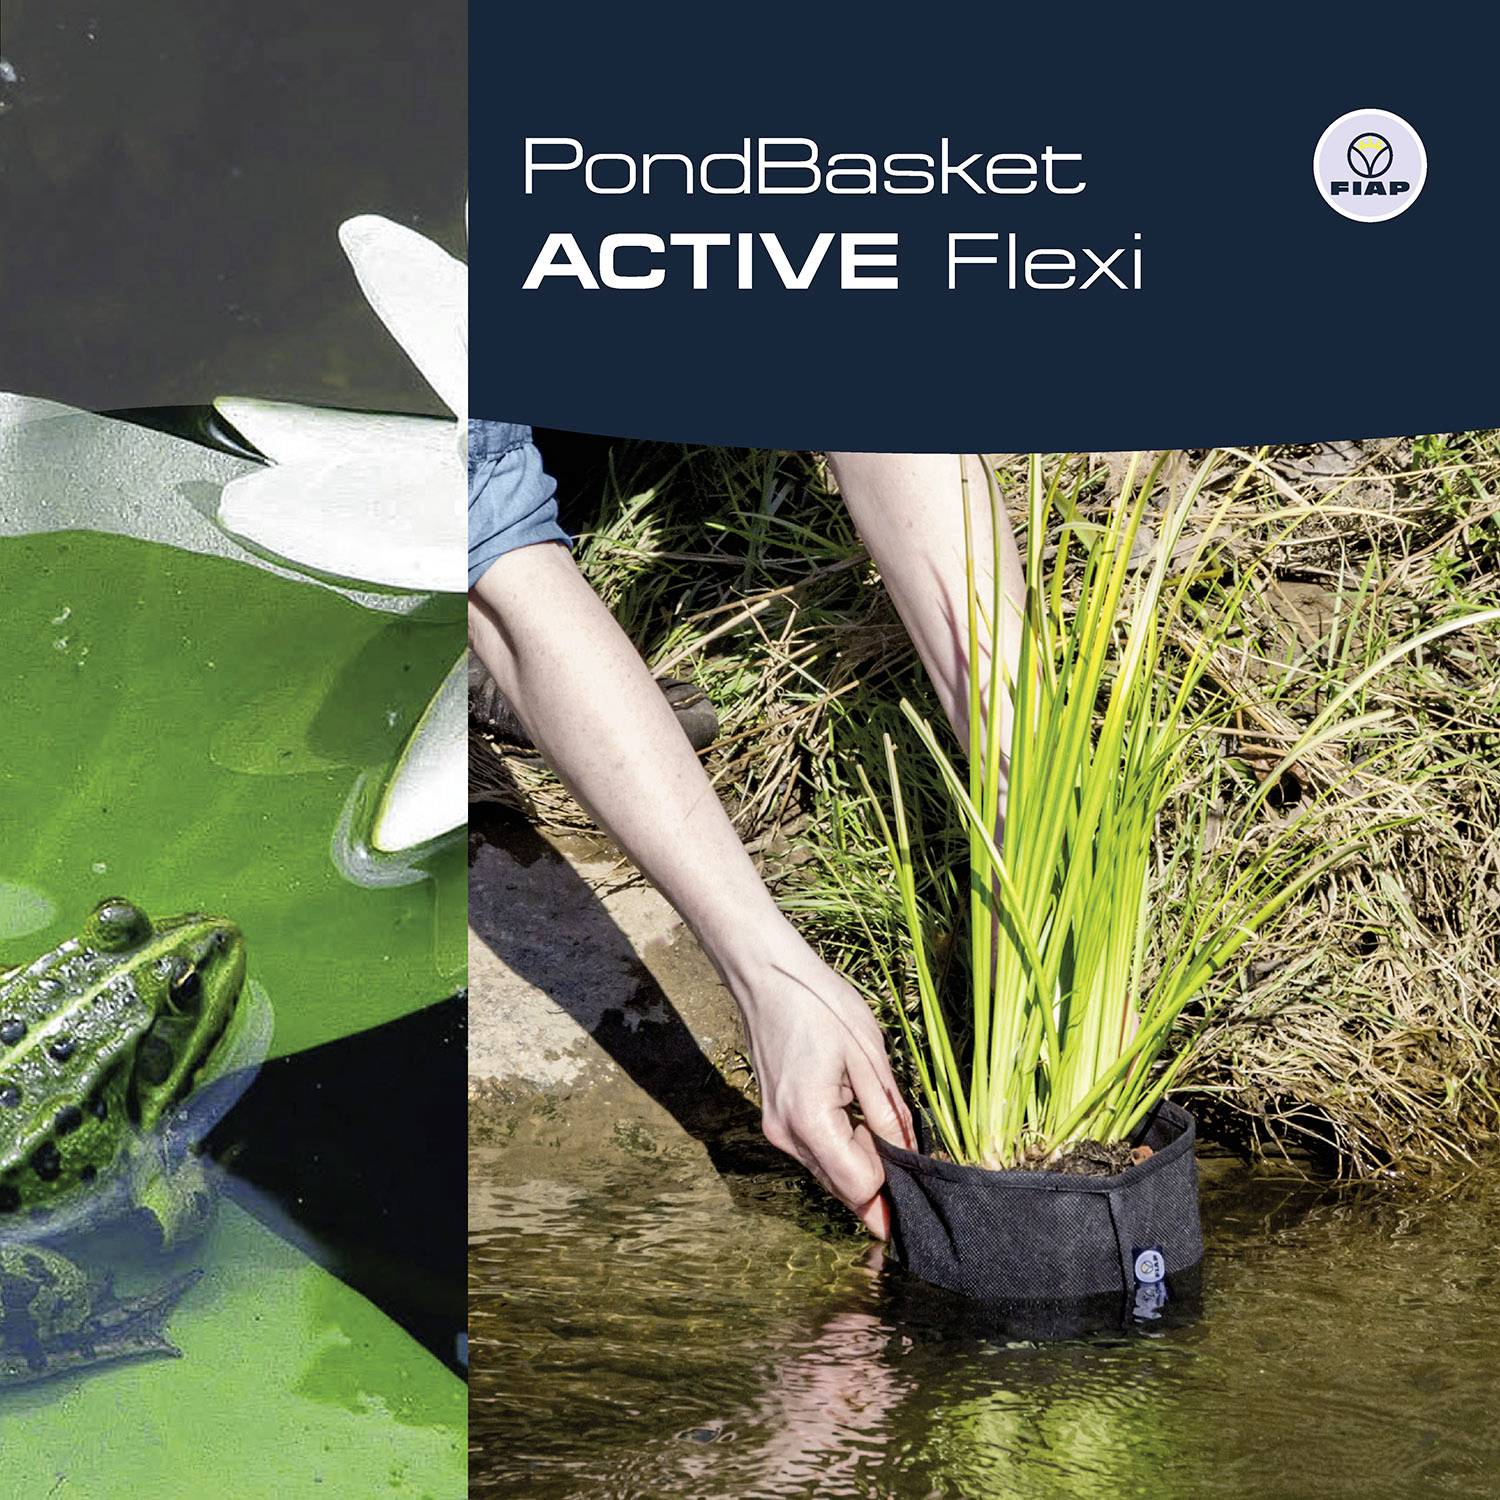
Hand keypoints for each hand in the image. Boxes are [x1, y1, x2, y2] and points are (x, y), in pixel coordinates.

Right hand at [729, 943, 914, 1236]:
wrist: (766, 976)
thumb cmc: (819, 1005)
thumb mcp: (868, 1055)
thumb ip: (889, 1113)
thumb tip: (911, 1156)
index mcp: (811, 1122)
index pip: (860, 1186)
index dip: (893, 1184)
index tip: (919, 1171)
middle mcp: (788, 1136)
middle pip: (843, 1188)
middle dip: (879, 1182)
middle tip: (910, 1155)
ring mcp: (777, 1130)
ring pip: (829, 1172)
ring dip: (860, 1160)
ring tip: (882, 1123)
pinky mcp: (776, 1119)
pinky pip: (816, 1150)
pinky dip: (842, 1145)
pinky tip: (858, 1117)